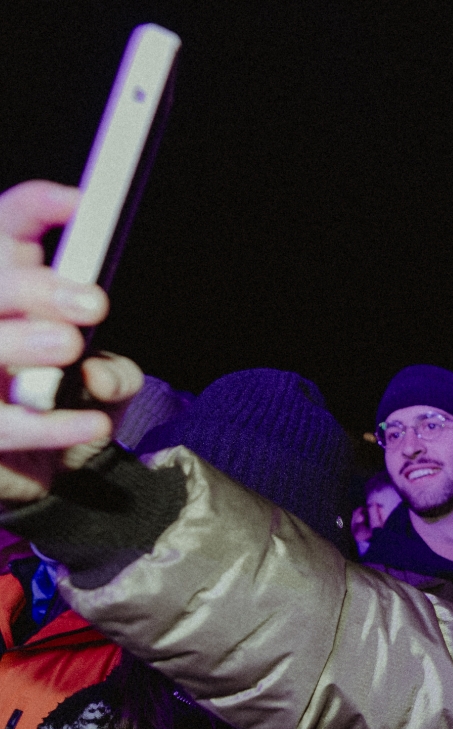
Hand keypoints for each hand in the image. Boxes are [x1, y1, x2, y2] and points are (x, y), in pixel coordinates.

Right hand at [0, 180, 140, 502]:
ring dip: (19, 340)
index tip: (82, 204)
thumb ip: (115, 375)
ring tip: (68, 345)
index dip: (36, 208)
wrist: (39, 475)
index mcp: (7, 290)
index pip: (7, 228)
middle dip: (35, 289)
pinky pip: (0, 424)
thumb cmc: (67, 405)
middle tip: (92, 302)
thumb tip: (97, 373)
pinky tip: (92, 423)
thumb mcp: (107, 384)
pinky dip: (46, 425)